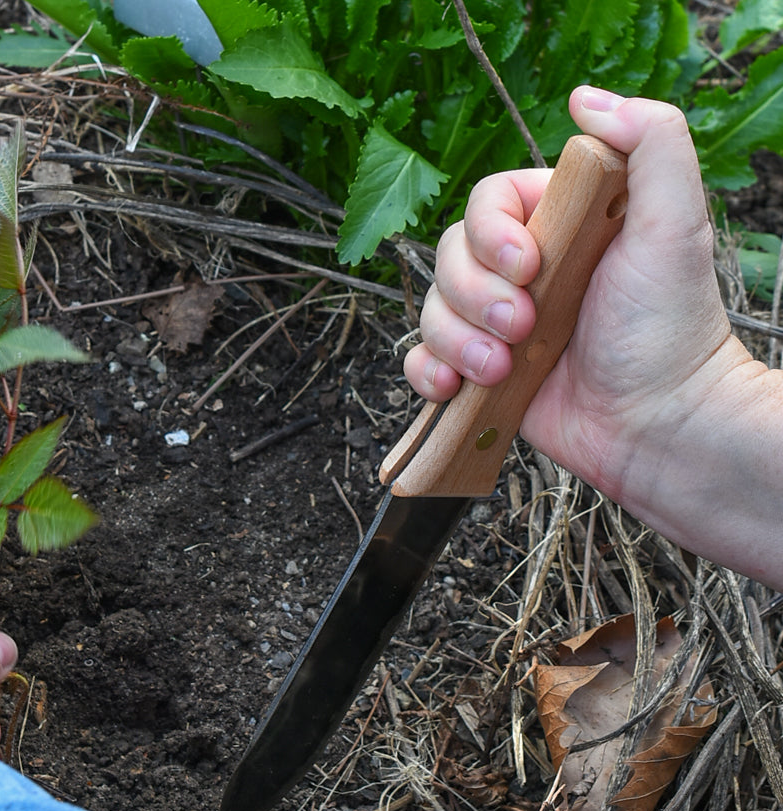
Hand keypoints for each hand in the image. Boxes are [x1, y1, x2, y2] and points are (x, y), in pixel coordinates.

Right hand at [404, 86, 742, 506]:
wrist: (656, 424)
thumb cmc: (667, 328)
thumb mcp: (674, 223)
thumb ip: (650, 142)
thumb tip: (583, 99)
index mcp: (559, 226)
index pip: (487, 203)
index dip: (491, 234)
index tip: (529, 266)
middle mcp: (523, 272)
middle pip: (449, 258)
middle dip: (477, 297)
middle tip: (524, 326)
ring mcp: (497, 325)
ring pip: (433, 311)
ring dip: (458, 341)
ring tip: (504, 369)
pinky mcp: (479, 376)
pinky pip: (423, 361)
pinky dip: (429, 373)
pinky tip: (457, 388)